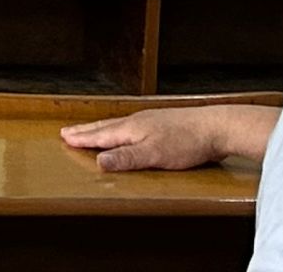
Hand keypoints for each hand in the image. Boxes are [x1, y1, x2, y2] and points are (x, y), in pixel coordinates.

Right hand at [60, 107, 233, 171]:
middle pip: (106, 126)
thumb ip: (126, 158)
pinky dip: (120, 129)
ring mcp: (151, 121)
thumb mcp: (154, 155)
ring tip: (93, 130)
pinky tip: (128, 132)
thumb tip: (98, 162)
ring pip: (119, 124)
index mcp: (131, 129)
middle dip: (86, 130)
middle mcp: (138, 122)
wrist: (217, 127)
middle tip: (69, 131)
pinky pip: (133, 126)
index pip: (101, 135)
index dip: (83, 138)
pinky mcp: (164, 124)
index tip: (65, 137)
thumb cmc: (187, 141)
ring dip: (102, 128)